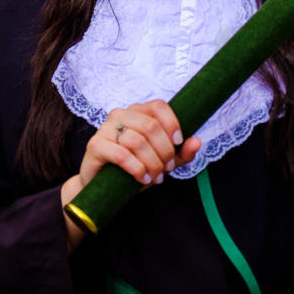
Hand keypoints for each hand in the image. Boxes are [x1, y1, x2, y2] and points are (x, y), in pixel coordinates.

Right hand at [62, 100, 201, 249]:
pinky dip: (137, 168)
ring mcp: (105, 128)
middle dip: (164, 150)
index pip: (158, 106)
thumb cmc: (134, 169)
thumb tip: (197, 141)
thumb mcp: (163, 161)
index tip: (178, 143)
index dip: (172, 124)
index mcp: (137, 111)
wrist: (103, 187)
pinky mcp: (95, 146)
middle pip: (150, 126)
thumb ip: (181, 153)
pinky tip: (143, 178)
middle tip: (167, 168)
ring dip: (152, 162)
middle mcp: (120, 115)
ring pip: (137, 141)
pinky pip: (121, 154)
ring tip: (156, 177)